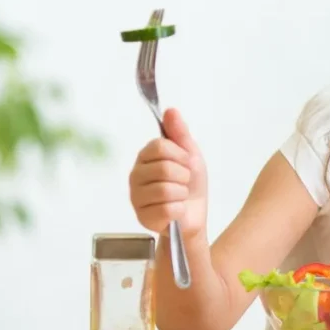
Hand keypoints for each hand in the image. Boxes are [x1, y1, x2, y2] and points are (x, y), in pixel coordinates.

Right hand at [128, 108, 208, 239]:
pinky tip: (176, 211)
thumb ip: (179, 133)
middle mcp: (135, 175)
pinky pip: (167, 209)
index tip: (186, 162)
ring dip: (182, 194)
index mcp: (145, 157)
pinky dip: (179, 210)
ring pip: (166, 189)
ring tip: (180, 196)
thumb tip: (170, 110)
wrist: (194, 215)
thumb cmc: (191, 185)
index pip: (160, 146)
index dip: (180, 155)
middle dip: (184, 176)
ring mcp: (136, 197)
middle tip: (184, 182)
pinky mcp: (143, 218)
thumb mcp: (190, 155)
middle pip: (164, 167)